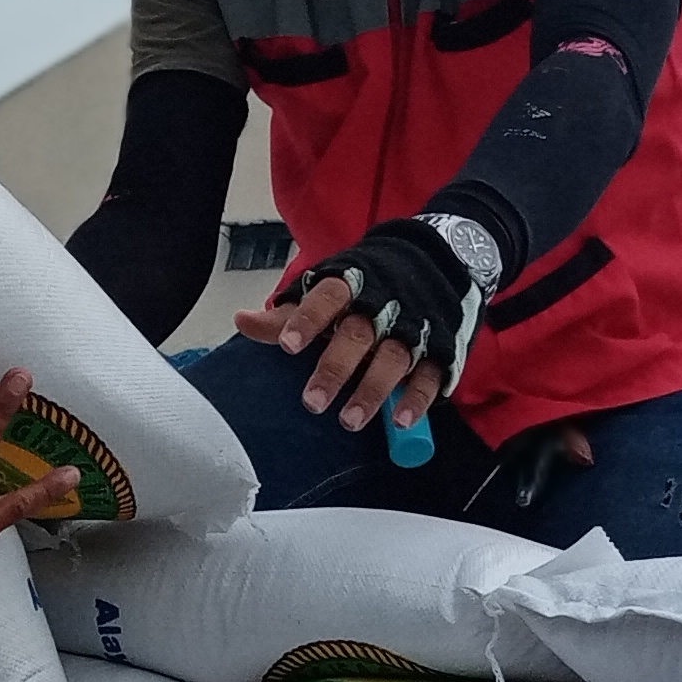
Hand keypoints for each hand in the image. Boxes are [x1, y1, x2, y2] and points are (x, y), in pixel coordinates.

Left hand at [234, 216, 487, 430]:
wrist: (438, 259)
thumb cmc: (368, 285)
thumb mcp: (329, 290)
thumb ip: (287, 313)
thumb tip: (241, 321)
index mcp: (352, 284)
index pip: (328, 298)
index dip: (308, 320)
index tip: (288, 346)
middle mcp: (383, 305)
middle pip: (358, 334)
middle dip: (335, 368)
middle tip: (311, 401)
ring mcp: (414, 327)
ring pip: (393, 358)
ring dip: (372, 391)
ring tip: (349, 420)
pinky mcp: (440, 349)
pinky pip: (429, 375)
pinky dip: (415, 399)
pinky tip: (400, 422)